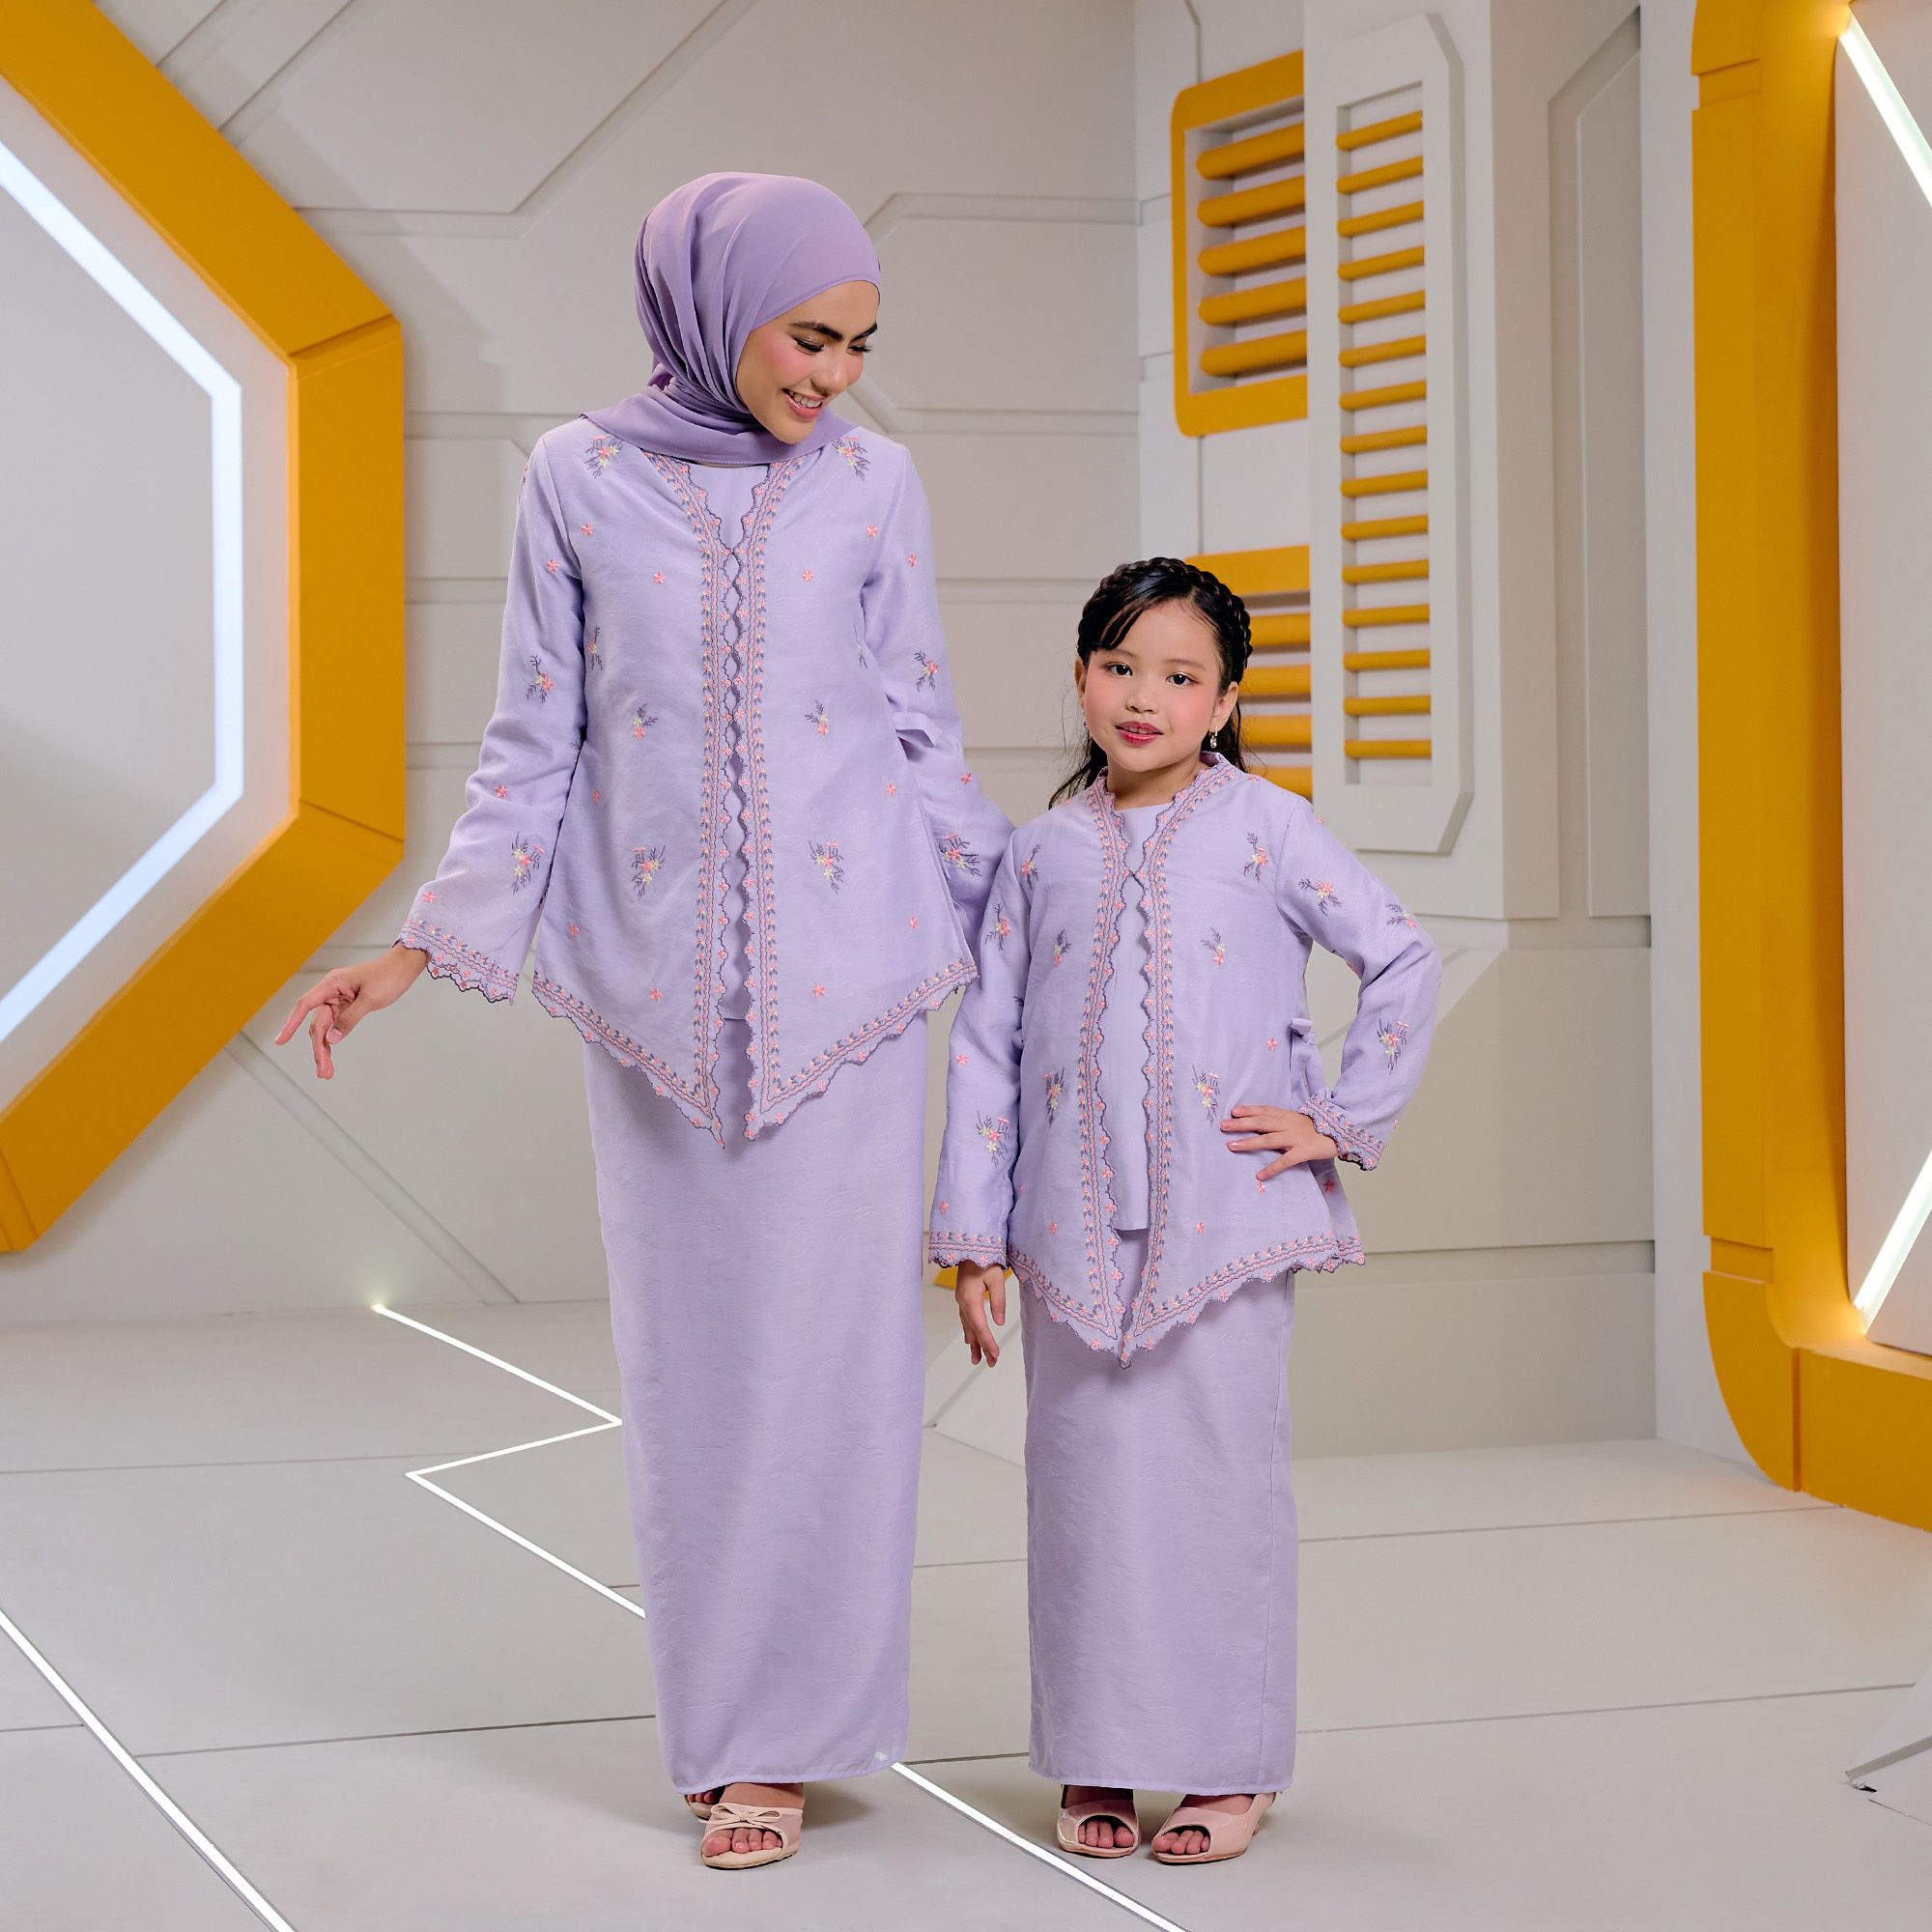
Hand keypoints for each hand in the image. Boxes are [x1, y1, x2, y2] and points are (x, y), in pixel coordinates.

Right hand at [274, 946, 426, 1078]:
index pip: (305, 1005)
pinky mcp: (347, 1007)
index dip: (291, 1024)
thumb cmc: (388, 976)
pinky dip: (333, 1040)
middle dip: (318, 1048)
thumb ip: (350, 1019)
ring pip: (325, 1028)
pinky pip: (335, 1026)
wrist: (403, 966)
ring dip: (325, 1049)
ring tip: (326, 1073)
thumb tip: (331, 1039)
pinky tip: (330, 1057)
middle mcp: (330, 992)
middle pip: (317, 1024)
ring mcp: (338, 1000)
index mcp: (331, 984)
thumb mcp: (370, 999)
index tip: (280, 1041)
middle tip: (323, 1072)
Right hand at [954, 1260, 1007, 1365]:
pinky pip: (965, 1319)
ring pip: (967, 1326)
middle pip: (973, 1330)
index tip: (995, 1356)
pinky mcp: (963, 1297)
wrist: (969, 1245)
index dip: (988, 1343)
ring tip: (976, 1359)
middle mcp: (963, 1302)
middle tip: (990, 1363)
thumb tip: (998, 1322)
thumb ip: (998, 1300)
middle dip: (982, 1347)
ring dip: (973, 1343)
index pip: (980, 1327)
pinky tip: (969, 1339)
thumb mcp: (996, 1278)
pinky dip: (969, 1331)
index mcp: (970, 1299)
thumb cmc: (984, 1258)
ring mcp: (961, 1300)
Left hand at [1220, 1103, 1338, 1179]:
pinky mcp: (1303, 1152)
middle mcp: (1289, 1124)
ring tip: (1232, 1146)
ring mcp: (1295, 1138)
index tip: (1233, 1111)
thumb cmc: (1315, 1129)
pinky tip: (1260, 1175)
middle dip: (1241, 1124)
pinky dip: (1272, 1168)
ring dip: (1249, 1142)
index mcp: (1287, 1116)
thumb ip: (1280, 1121)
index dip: (1249, 1110)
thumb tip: (1257, 1122)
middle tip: (1223, 1126)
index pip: (1265, 1110)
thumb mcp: (1296, 1120)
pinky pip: (1285, 1161)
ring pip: (1269, 1139)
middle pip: (1262, 1122)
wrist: (1340, 1135)